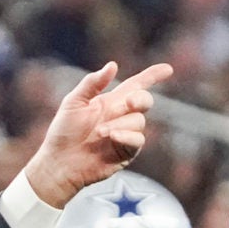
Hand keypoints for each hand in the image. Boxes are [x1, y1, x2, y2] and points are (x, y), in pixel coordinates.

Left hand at [22, 62, 174, 206]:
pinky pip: (138, 139)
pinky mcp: (127, 152)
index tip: (167, 69)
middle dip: (140, 99)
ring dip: (121, 123)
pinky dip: (127, 136)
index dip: (152, 76)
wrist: (60, 162)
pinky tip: (112, 137)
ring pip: (139, 120)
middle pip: (144, 100)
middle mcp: (121, 116)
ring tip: (100, 132)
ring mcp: (126, 134)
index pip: (136, 85)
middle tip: (128, 102)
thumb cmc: (64, 132)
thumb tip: (113, 65)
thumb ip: (93, 83)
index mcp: (111, 101)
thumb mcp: (74, 102)